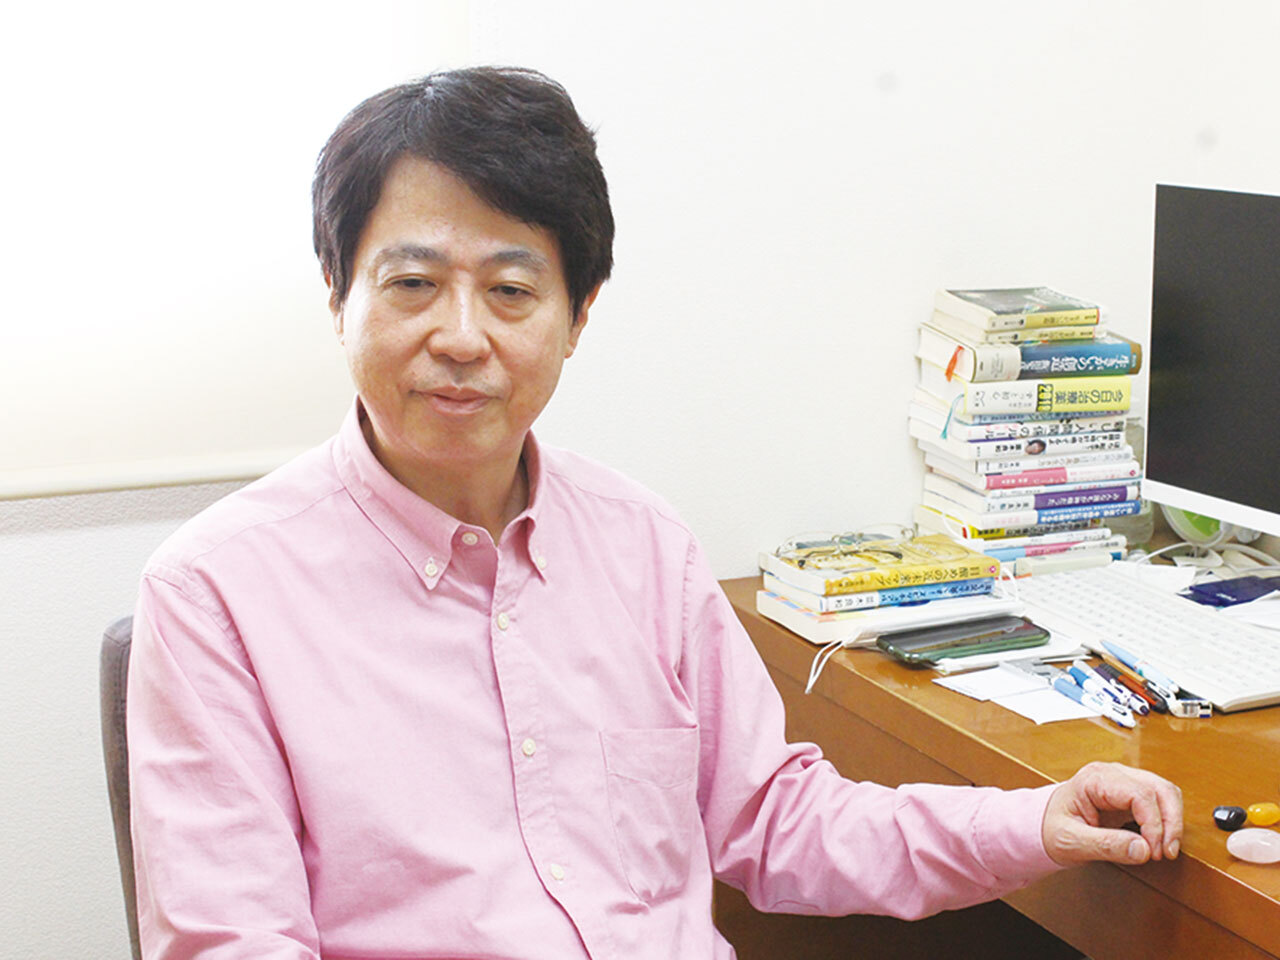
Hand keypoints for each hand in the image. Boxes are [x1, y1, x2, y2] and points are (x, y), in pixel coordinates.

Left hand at [1041, 761, 1182, 865]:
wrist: (1041, 824)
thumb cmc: (1050, 828)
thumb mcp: (1070, 841)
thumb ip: (1105, 846)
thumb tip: (1143, 849)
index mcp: (1095, 779)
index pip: (1139, 794)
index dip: (1154, 823)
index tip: (1153, 851)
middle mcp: (1112, 774)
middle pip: (1159, 788)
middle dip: (1170, 822)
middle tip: (1166, 853)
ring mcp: (1123, 782)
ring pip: (1165, 792)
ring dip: (1172, 821)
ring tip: (1165, 850)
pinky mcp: (1131, 794)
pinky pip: (1160, 801)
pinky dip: (1167, 821)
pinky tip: (1159, 842)